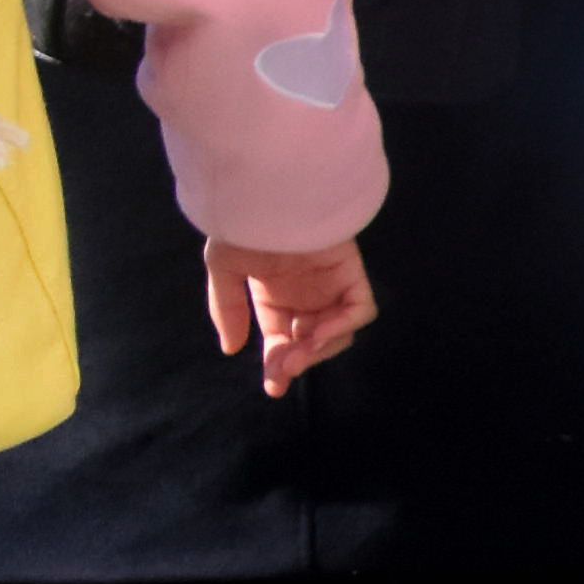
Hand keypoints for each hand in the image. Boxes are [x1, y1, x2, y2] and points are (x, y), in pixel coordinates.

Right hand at [200, 236, 371, 393]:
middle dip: (297, 362)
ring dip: (319, 349)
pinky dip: (344, 325)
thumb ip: (228, 310)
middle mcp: (305, 296)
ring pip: (336, 333)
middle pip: (309, 343)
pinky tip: (320, 332)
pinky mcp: (351, 274)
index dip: (279, 366)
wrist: (267, 196)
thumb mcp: (223, 270)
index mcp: (274, 298)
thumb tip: (231, 350)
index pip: (281, 341)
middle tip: (283, 372)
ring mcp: (330, 287)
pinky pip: (360, 309)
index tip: (273, 387)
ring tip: (298, 351)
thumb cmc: (241, 227)